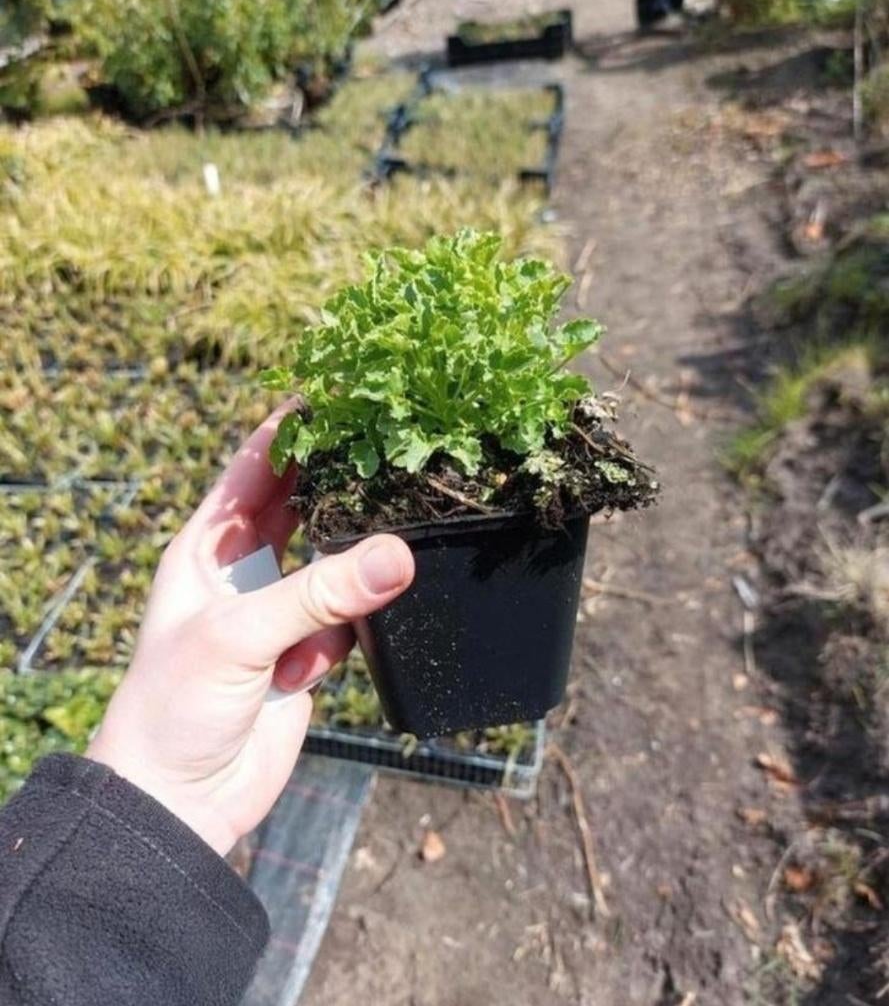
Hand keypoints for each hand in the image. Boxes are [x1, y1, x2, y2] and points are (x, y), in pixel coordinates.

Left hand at [87, 401, 413, 855]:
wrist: (180, 801)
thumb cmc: (175, 706)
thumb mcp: (238, 635)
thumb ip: (319, 593)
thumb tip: (398, 553)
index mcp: (205, 551)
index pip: (251, 472)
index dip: (288, 432)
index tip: (334, 393)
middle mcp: (243, 575)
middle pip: (299, 509)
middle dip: (338, 479)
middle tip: (388, 440)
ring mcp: (278, 616)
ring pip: (332, 563)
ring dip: (359, 549)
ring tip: (405, 508)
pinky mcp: (308, 657)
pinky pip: (349, 618)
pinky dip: (364, 613)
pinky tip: (387, 598)